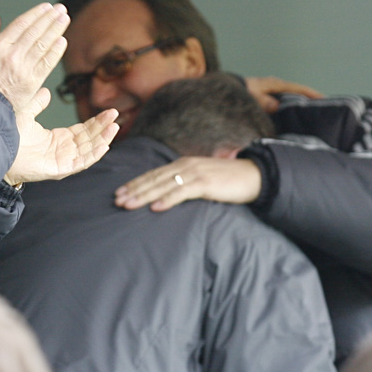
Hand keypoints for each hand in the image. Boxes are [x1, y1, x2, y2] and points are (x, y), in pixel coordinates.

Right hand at [0, 3, 69, 111]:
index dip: (36, 14)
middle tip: (60, 9)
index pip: (21, 24)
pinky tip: (63, 41)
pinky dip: (55, 52)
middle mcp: (12, 55)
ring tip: (64, 19)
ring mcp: (23, 68)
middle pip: (35, 32)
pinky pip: (47, 64)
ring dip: (55, 30)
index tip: (46, 7)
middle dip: (49, 18)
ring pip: (43, 45)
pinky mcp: (32, 82)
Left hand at [6, 88, 118, 182]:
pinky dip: (94, 154)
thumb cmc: (8, 136)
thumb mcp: (26, 114)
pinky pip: (80, 162)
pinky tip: (104, 145)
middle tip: (115, 115)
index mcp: (56, 140)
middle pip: (89, 139)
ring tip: (114, 127)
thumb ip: (37, 104)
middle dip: (103, 127)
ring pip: (88, 150)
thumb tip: (45, 91)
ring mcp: (61, 161)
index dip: (97, 121)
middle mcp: (62, 151)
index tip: (110, 111)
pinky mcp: (58, 170)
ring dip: (103, 139)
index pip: (83, 130)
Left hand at [114, 157, 260, 211]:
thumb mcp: (202, 179)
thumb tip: (167, 195)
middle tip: (117, 200)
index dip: (136, 183)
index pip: (154, 174)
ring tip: (128, 204)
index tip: (120, 192)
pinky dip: (167, 199)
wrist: (254, 176)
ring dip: (144, 195)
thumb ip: (185, 183)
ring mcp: (195, 173)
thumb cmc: (227, 181)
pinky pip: (182, 192)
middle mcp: (185, 165)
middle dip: (134, 190)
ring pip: (163, 185)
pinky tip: (155, 207)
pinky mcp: (205, 183)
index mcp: (183, 164)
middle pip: (154, 178)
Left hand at [244, 76, 323, 112]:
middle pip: (298, 91)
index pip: (298, 88)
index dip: (311, 94)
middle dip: (310, 99)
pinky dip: (290, 106)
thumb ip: (264, 102)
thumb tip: (277, 106)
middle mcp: (277, 85)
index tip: (324, 99)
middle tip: (323, 108)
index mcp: (276, 84)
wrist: (229, 88)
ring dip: (300, 103)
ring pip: (291, 96)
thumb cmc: (242, 92)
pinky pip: (284, 100)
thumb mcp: (253, 97)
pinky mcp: (268, 95)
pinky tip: (293, 115)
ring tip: (311, 113)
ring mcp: (273, 90)